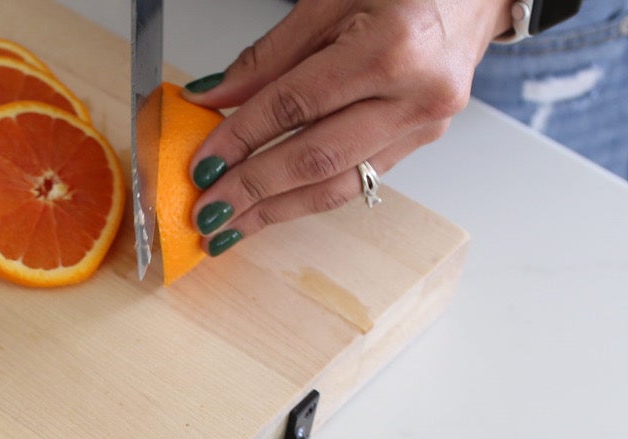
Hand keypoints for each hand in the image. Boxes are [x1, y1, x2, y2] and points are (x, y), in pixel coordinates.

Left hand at [181, 0, 509, 251]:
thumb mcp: (330, 0)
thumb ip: (269, 57)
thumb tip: (212, 99)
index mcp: (392, 49)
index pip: (296, 106)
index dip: (241, 139)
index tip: (202, 165)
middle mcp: (415, 95)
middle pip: (317, 159)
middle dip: (254, 191)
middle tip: (208, 213)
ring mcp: (425, 125)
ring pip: (339, 184)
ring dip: (278, 210)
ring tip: (232, 226)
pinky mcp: (423, 140)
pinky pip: (359, 178)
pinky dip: (310, 195)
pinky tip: (274, 206)